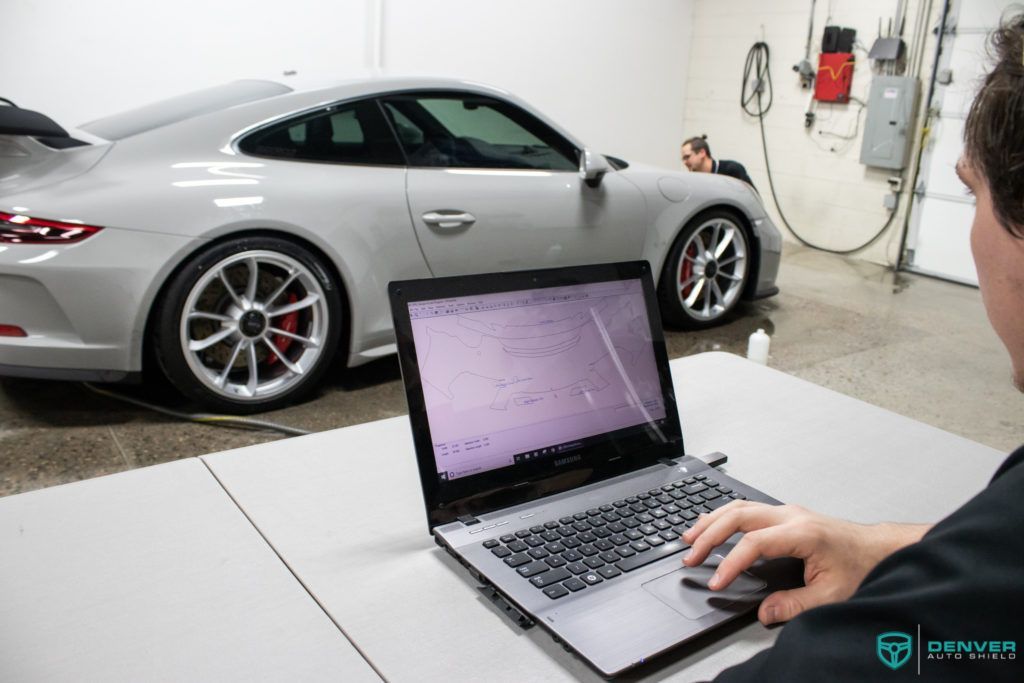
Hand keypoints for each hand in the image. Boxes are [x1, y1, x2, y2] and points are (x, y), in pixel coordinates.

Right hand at [681, 501, 929, 624]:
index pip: (754, 543)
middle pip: (738, 515)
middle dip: (709, 535)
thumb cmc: (861, 567)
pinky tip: (711, 524)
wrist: (879, 549)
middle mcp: (791, 516)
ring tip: (690, 537)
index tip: (717, 581)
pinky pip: (747, 509)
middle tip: (690, 555)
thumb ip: (796, 604)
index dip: (730, 563)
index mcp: (802, 533)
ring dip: (712, 521)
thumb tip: (765, 612)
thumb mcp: (832, 594)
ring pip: (739, 507)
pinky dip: (724, 516)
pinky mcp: (785, 515)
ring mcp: (787, 512)